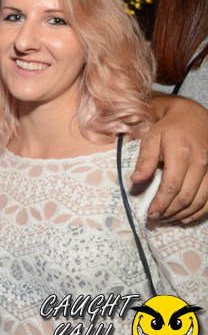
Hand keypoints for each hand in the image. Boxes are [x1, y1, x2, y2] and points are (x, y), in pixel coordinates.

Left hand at [133, 96, 207, 222]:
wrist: (193, 117)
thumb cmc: (168, 128)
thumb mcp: (151, 139)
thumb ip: (144, 161)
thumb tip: (135, 180)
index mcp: (181, 154)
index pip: (171, 187)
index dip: (161, 203)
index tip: (150, 213)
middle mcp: (200, 163)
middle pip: (186, 196)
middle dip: (170, 210)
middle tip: (156, 217)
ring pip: (200, 200)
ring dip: (183, 213)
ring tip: (168, 217)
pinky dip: (200, 210)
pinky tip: (186, 216)